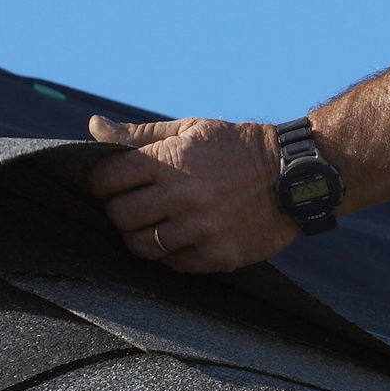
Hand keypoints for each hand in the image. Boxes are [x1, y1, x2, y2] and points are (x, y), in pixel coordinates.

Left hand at [86, 115, 301, 271]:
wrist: (295, 174)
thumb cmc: (237, 148)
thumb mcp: (192, 129)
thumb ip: (141, 133)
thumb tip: (94, 127)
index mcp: (170, 160)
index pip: (108, 179)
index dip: (104, 182)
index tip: (113, 184)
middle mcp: (182, 196)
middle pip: (120, 215)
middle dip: (119, 210)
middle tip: (135, 205)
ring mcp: (200, 229)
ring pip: (141, 245)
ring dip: (142, 235)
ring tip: (157, 224)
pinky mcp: (218, 255)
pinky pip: (174, 264)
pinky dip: (173, 252)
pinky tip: (186, 236)